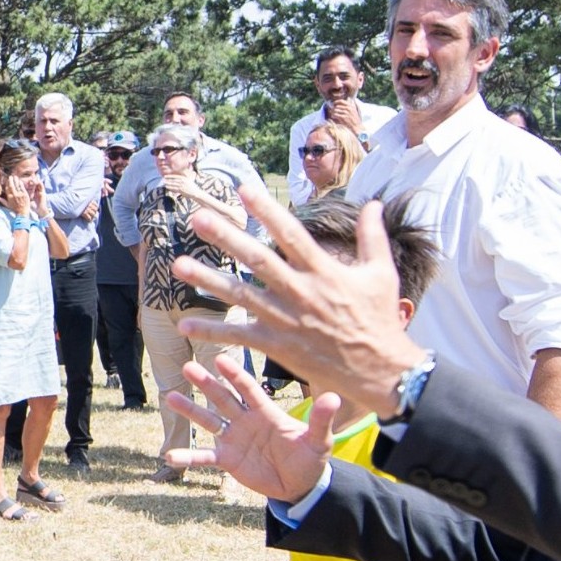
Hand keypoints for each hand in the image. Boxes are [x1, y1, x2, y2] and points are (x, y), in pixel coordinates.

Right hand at [162, 359, 346, 503]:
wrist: (300, 485)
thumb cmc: (310, 459)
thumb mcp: (320, 441)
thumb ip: (321, 420)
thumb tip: (333, 397)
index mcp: (266, 412)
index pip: (248, 389)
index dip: (235, 374)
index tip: (220, 358)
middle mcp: (246, 420)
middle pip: (223, 398)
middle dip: (206, 383)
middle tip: (187, 366)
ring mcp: (234, 439)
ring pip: (208, 420)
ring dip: (190, 409)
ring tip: (171, 397)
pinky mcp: (228, 459)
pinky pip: (205, 457)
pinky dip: (189, 457)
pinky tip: (170, 456)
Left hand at [167, 188, 419, 405]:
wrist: (381, 371)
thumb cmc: (381, 320)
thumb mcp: (382, 274)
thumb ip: (373, 236)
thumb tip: (374, 203)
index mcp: (324, 272)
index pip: (291, 235)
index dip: (267, 211)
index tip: (244, 189)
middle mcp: (301, 293)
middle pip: (258, 260)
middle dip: (227, 238)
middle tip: (198, 218)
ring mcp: (286, 321)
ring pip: (241, 296)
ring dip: (208, 281)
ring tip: (178, 265)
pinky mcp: (278, 347)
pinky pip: (240, 336)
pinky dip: (213, 331)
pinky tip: (185, 324)